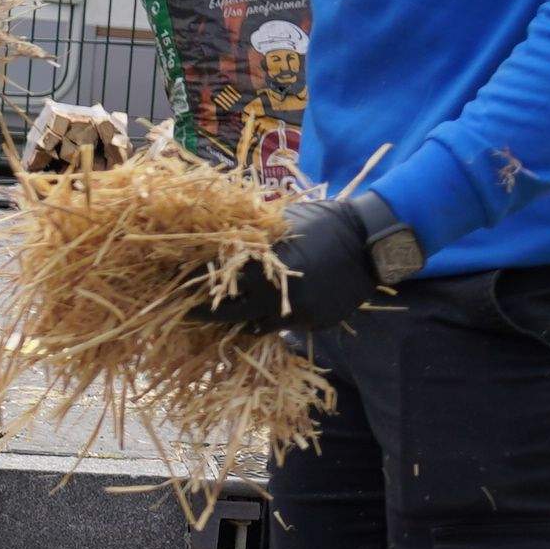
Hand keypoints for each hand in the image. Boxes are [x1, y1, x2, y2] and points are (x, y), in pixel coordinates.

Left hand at [190, 192, 404, 333]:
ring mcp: (299, 315)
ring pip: (258, 325)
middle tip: (186, 312)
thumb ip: (253, 236)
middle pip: (229, 315)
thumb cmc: (326, 224)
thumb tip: (218, 240)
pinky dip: (276, 316)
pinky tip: (274, 305)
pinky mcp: (316, 323)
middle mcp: (277, 298)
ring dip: (243, 318)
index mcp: (264, 269)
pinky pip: (287, 324)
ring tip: (230, 311)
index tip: (176, 285)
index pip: (217, 282)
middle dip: (205, 314)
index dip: (197, 283)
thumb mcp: (284, 223)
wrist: (374, 242)